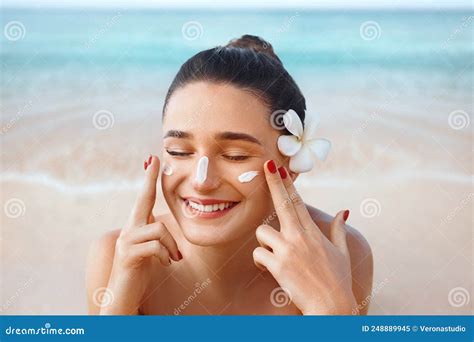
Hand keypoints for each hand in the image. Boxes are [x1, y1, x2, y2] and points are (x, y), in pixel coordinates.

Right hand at [102, 155, 181, 314]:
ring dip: (172, 246)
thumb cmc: (139, 271)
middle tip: (154, 159)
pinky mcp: (128, 255)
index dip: (148, 179)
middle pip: (143, 200)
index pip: (144, 198)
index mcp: (136, 226)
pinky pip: (156, 247)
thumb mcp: (147, 248)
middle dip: (149, 179)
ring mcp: (126, 241)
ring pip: (159, 230)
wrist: (122, 296)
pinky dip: (166, 256)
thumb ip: (149, 232)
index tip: (152, 159)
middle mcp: (128, 229)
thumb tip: (154, 218)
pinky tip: (167, 264)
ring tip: (175, 259)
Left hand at [253, 160, 356, 314]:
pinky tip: (269, 270)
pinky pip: (258, 254)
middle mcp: (299, 236)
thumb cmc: (337, 280)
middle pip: (282, 203)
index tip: (280, 168)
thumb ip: (338, 230)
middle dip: (273, 182)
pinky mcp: (278, 265)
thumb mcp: (341, 252)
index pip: (297, 202)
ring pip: (262, 232)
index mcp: (312, 232)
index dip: (287, 184)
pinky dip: (260, 261)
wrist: (331, 306)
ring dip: (263, 242)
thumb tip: (344, 211)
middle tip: (266, 165)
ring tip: (273, 255)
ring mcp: (288, 250)